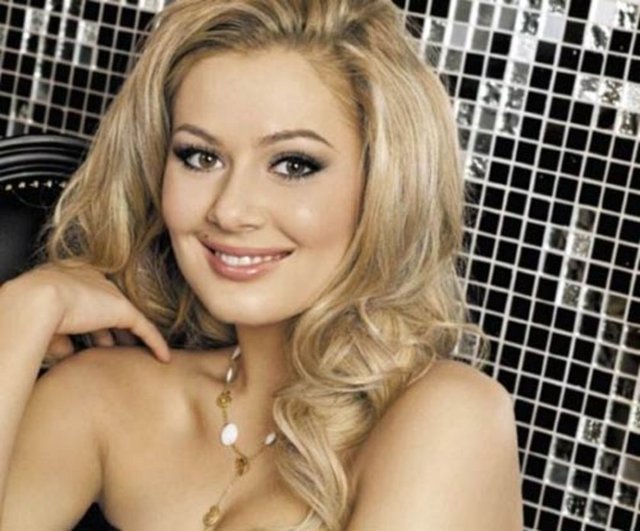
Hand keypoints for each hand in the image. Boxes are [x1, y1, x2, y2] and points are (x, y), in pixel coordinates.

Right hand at [11, 261, 170, 364]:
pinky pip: (144, 328)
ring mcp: (109, 294)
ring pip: (127, 318)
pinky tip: (163, 357)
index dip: (94, 322)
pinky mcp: (123, 309)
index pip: (89, 300)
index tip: (98, 339)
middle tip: (120, 348)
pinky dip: (155, 342)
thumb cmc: (31, 313)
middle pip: (110, 308)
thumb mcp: (44, 327)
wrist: (37, 301)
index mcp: (71, 279)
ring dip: (134, 338)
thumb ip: (60, 339)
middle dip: (114, 329)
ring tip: (140, 355)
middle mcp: (93, 281)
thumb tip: (68, 355)